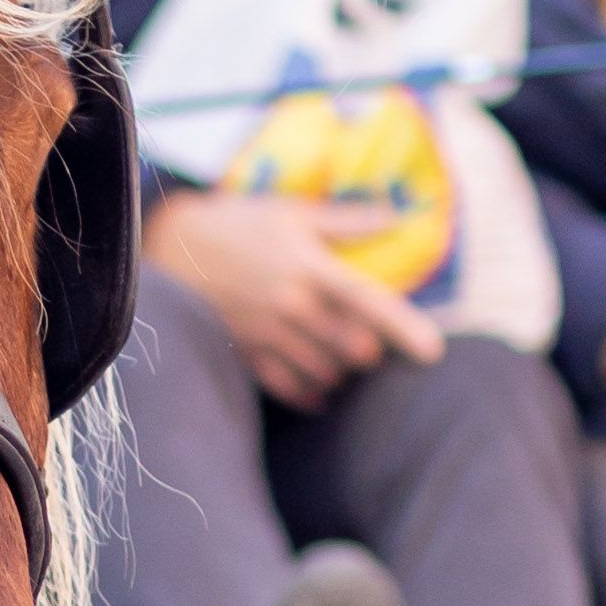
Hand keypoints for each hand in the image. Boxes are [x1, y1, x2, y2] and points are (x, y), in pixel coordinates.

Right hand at [146, 185, 441, 411]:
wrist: (173, 247)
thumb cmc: (239, 224)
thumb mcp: (292, 212)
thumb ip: (346, 221)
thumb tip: (396, 215)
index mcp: (310, 267)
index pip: (368, 301)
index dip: (404, 328)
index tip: (433, 351)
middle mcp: (292, 305)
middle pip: (353, 349)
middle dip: (369, 351)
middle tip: (367, 342)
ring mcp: (268, 333)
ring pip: (326, 372)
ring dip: (342, 371)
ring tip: (341, 358)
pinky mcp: (247, 353)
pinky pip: (289, 387)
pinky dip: (311, 393)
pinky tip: (321, 391)